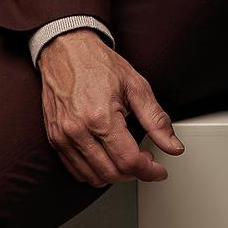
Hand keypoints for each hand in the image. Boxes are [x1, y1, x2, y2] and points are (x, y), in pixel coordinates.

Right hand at [36, 29, 185, 185]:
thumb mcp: (136, 87)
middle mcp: (78, 130)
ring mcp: (63, 136)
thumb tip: (173, 146)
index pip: (129, 161)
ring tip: (127, 158)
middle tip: (146, 160)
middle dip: (135, 173)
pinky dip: (95, 172)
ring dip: (115, 175)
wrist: (66, 50)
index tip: (159, 170)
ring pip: (93, 177)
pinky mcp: (54, 138)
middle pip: (112, 173)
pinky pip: (75, 170)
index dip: (149, 171)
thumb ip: (156, 120)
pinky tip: (107, 158)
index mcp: (100, 117)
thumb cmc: (98, 65)